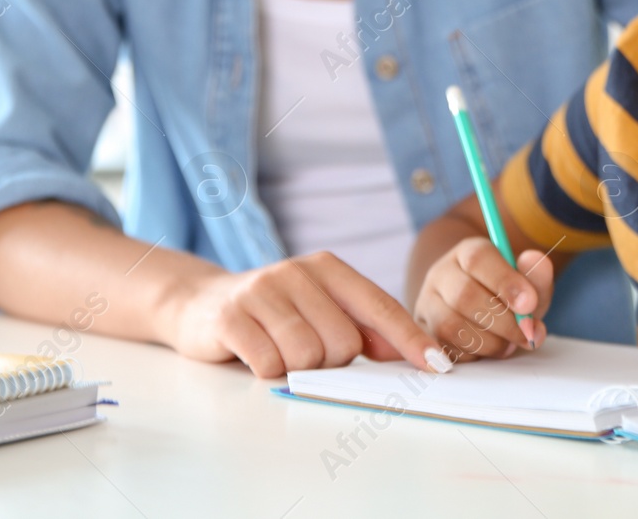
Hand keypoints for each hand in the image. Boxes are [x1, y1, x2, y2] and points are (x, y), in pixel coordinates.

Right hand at [165, 251, 447, 378]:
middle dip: (330, 360)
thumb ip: (362, 327)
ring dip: (297, 367)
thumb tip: (411, 354)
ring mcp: (262, 290)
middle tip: (306, 350)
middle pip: (343, 341)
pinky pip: (270, 363)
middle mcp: (297, 271)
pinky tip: (256, 354)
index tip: (436, 366)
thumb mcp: (320, 309)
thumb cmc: (273, 313)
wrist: (200, 304)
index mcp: (327, 267)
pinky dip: (268, 370)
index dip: (410, 339)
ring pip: (307, 355)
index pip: (379, 306)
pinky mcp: (231, 315)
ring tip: (279, 350)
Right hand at [413, 237, 551, 360]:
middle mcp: (441, 274)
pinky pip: (445, 350)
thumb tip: (537, 260)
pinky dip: (473, 355)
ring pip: (450, 326)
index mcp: (467, 253)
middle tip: (527, 333)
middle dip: (502, 321)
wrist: (481, 313)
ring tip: (509, 344)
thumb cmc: (508, 297)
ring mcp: (427, 304)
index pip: (478, 259)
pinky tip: (488, 351)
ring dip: (488, 342)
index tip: (529, 304)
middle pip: (464, 295)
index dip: (505, 281)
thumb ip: (536, 277)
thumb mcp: (528, 286)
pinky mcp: (424, 334)